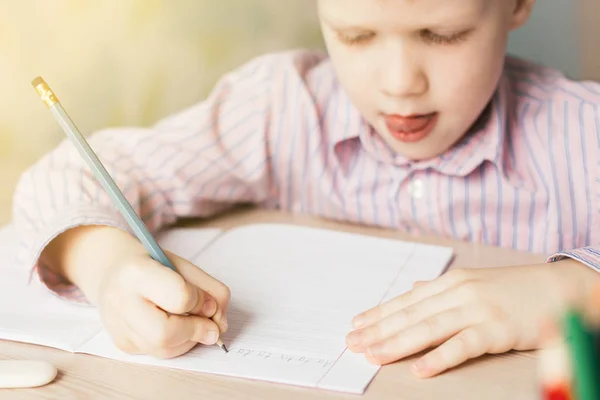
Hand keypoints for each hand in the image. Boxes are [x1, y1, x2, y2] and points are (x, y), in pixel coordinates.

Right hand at [97, 249, 229, 357]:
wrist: (115, 270)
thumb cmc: (155, 266)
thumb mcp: (186, 266)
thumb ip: (212, 291)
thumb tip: (220, 325)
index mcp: (137, 272)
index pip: (179, 296)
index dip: (199, 301)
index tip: (204, 299)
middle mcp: (121, 301)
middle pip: (164, 334)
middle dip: (196, 331)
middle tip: (211, 325)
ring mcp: (118, 326)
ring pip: (163, 349)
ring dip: (190, 340)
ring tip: (193, 322)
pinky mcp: (122, 343)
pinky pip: (158, 353)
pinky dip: (177, 344)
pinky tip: (176, 326)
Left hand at [346, 260, 597, 377]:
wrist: (558, 287)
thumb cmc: (514, 288)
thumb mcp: (474, 282)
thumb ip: (442, 289)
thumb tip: (416, 288)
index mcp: (451, 282)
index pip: (406, 300)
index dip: (379, 313)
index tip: (356, 325)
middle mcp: (458, 292)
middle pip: (410, 314)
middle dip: (378, 329)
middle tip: (353, 343)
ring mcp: (477, 309)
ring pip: (428, 327)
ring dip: (397, 342)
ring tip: (373, 355)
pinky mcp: (496, 329)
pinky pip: (462, 345)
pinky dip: (439, 357)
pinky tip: (419, 369)